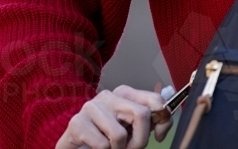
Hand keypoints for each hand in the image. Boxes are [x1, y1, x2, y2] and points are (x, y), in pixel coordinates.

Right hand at [54, 85, 171, 148]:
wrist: (74, 144)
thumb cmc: (104, 136)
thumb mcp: (129, 128)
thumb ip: (146, 122)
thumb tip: (163, 124)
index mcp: (125, 93)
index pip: (154, 100)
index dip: (163, 120)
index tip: (159, 137)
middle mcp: (109, 95)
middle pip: (141, 115)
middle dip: (139, 140)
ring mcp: (92, 107)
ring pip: (119, 135)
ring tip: (110, 148)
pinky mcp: (77, 123)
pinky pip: (102, 145)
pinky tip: (95, 148)